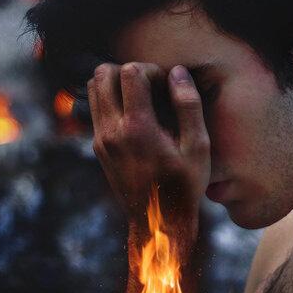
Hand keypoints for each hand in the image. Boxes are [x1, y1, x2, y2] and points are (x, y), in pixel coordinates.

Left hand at [88, 62, 210, 244]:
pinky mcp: (98, 147)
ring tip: (142, 98)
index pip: (130, 72)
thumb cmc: (184, 186)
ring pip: (94, 88)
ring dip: (116, 83)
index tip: (166, 86)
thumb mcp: (198, 147)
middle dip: (128, 70)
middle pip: (103, 73)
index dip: (150, 70)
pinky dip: (112, 100)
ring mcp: (101, 139)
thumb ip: (188, 105)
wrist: (157, 223)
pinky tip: (136, 115)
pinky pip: (96, 108)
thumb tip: (177, 72)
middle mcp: (112, 131)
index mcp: (138, 128)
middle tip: (150, 87)